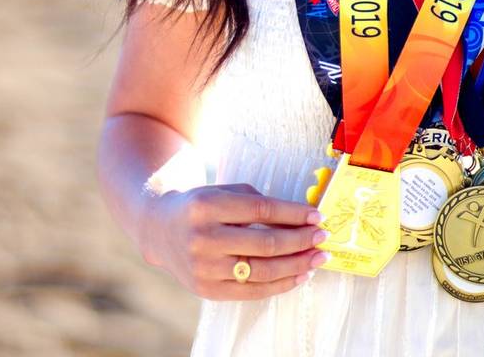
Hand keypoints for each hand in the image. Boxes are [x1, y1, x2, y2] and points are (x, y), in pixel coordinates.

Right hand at [140, 183, 327, 300]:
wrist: (160, 230)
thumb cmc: (202, 207)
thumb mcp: (224, 192)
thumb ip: (258, 202)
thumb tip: (302, 218)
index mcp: (207, 206)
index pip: (261, 211)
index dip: (293, 214)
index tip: (317, 216)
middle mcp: (202, 238)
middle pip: (265, 244)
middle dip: (300, 241)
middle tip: (323, 237)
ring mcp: (203, 268)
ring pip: (262, 271)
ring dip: (297, 265)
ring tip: (318, 258)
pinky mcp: (206, 290)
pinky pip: (252, 291)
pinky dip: (281, 284)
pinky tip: (300, 274)